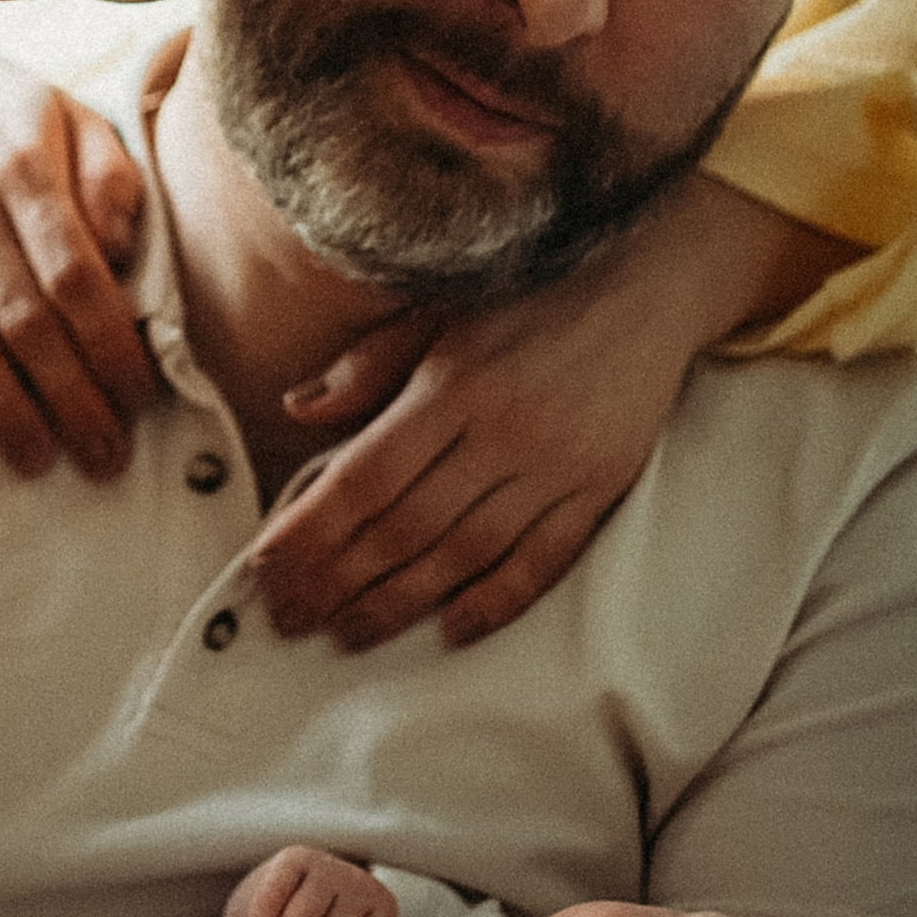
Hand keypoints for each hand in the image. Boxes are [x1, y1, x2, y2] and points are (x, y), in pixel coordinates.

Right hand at [0, 34, 157, 478]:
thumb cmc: (12, 113)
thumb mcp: (79, 121)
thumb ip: (112, 183)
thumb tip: (127, 260)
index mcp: (25, 168)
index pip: (76, 275)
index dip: (110, 343)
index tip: (139, 395)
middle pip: (25, 318)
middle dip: (70, 395)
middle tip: (105, 456)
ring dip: (0, 404)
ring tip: (36, 461)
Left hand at [252, 179, 854, 650]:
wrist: (649, 283)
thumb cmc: (529, 294)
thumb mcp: (439, 309)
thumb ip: (368, 365)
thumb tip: (297, 409)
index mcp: (454, 381)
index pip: (366, 476)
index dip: (311, 531)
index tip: (267, 568)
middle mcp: (506, 428)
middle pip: (408, 527)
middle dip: (340, 581)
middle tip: (291, 618)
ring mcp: (559, 464)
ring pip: (467, 555)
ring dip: (402, 603)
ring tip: (349, 632)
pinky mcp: (603, 488)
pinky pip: (544, 560)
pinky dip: (497, 602)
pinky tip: (451, 630)